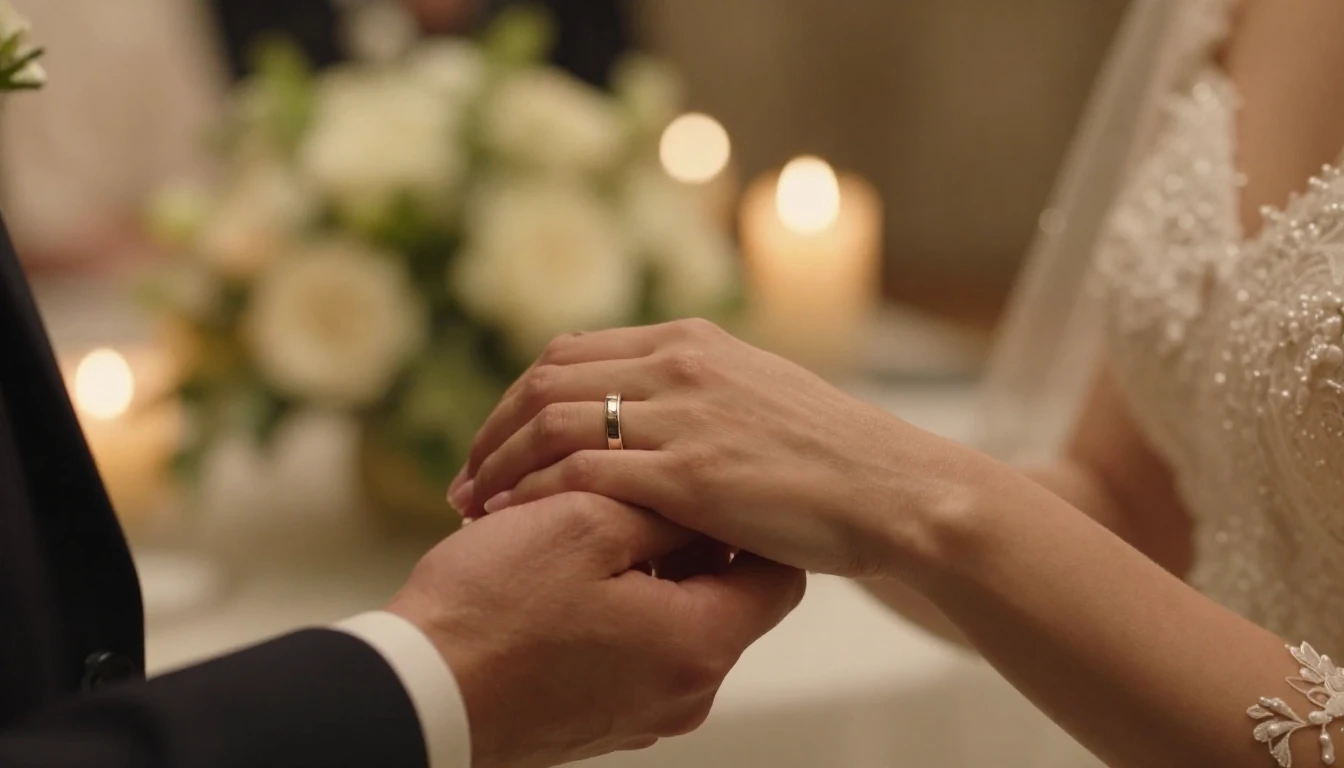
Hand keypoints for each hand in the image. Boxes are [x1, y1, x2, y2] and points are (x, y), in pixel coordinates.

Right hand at [386, 492, 804, 767]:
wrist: (418, 693)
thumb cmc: (495, 608)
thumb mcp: (585, 523)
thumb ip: (661, 506)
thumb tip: (699, 498)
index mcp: (699, 644)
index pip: (778, 578)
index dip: (752, 522)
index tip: (716, 485)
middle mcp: (687, 691)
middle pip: (725, 598)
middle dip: (688, 540)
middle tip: (638, 493)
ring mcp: (646, 712)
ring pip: (676, 620)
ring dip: (645, 569)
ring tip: (588, 526)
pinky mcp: (604, 718)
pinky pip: (638, 650)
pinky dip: (617, 606)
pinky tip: (565, 573)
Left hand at [450, 319, 977, 577]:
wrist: (891, 487)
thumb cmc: (832, 455)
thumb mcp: (758, 394)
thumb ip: (698, 392)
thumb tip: (650, 411)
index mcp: (691, 341)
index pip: (571, 353)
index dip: (518, 397)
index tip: (497, 440)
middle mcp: (677, 366)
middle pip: (545, 380)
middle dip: (493, 430)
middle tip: (466, 479)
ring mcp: (681, 416)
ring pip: (552, 423)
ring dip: (500, 465)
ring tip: (473, 507)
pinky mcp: (688, 473)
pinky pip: (581, 474)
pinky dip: (534, 494)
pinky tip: (513, 521)